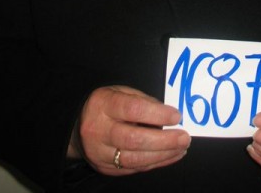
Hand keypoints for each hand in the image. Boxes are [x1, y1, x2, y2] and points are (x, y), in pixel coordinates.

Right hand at [68, 85, 190, 175]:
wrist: (76, 124)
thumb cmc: (105, 104)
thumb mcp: (120, 92)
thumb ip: (142, 101)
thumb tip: (168, 114)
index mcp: (103, 105)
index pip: (133, 110)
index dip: (157, 114)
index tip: (176, 116)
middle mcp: (99, 130)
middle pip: (134, 139)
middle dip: (164, 141)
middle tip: (184, 137)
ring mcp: (100, 152)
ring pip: (134, 159)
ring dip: (163, 155)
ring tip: (181, 148)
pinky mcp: (104, 167)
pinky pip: (133, 168)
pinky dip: (155, 163)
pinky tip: (170, 156)